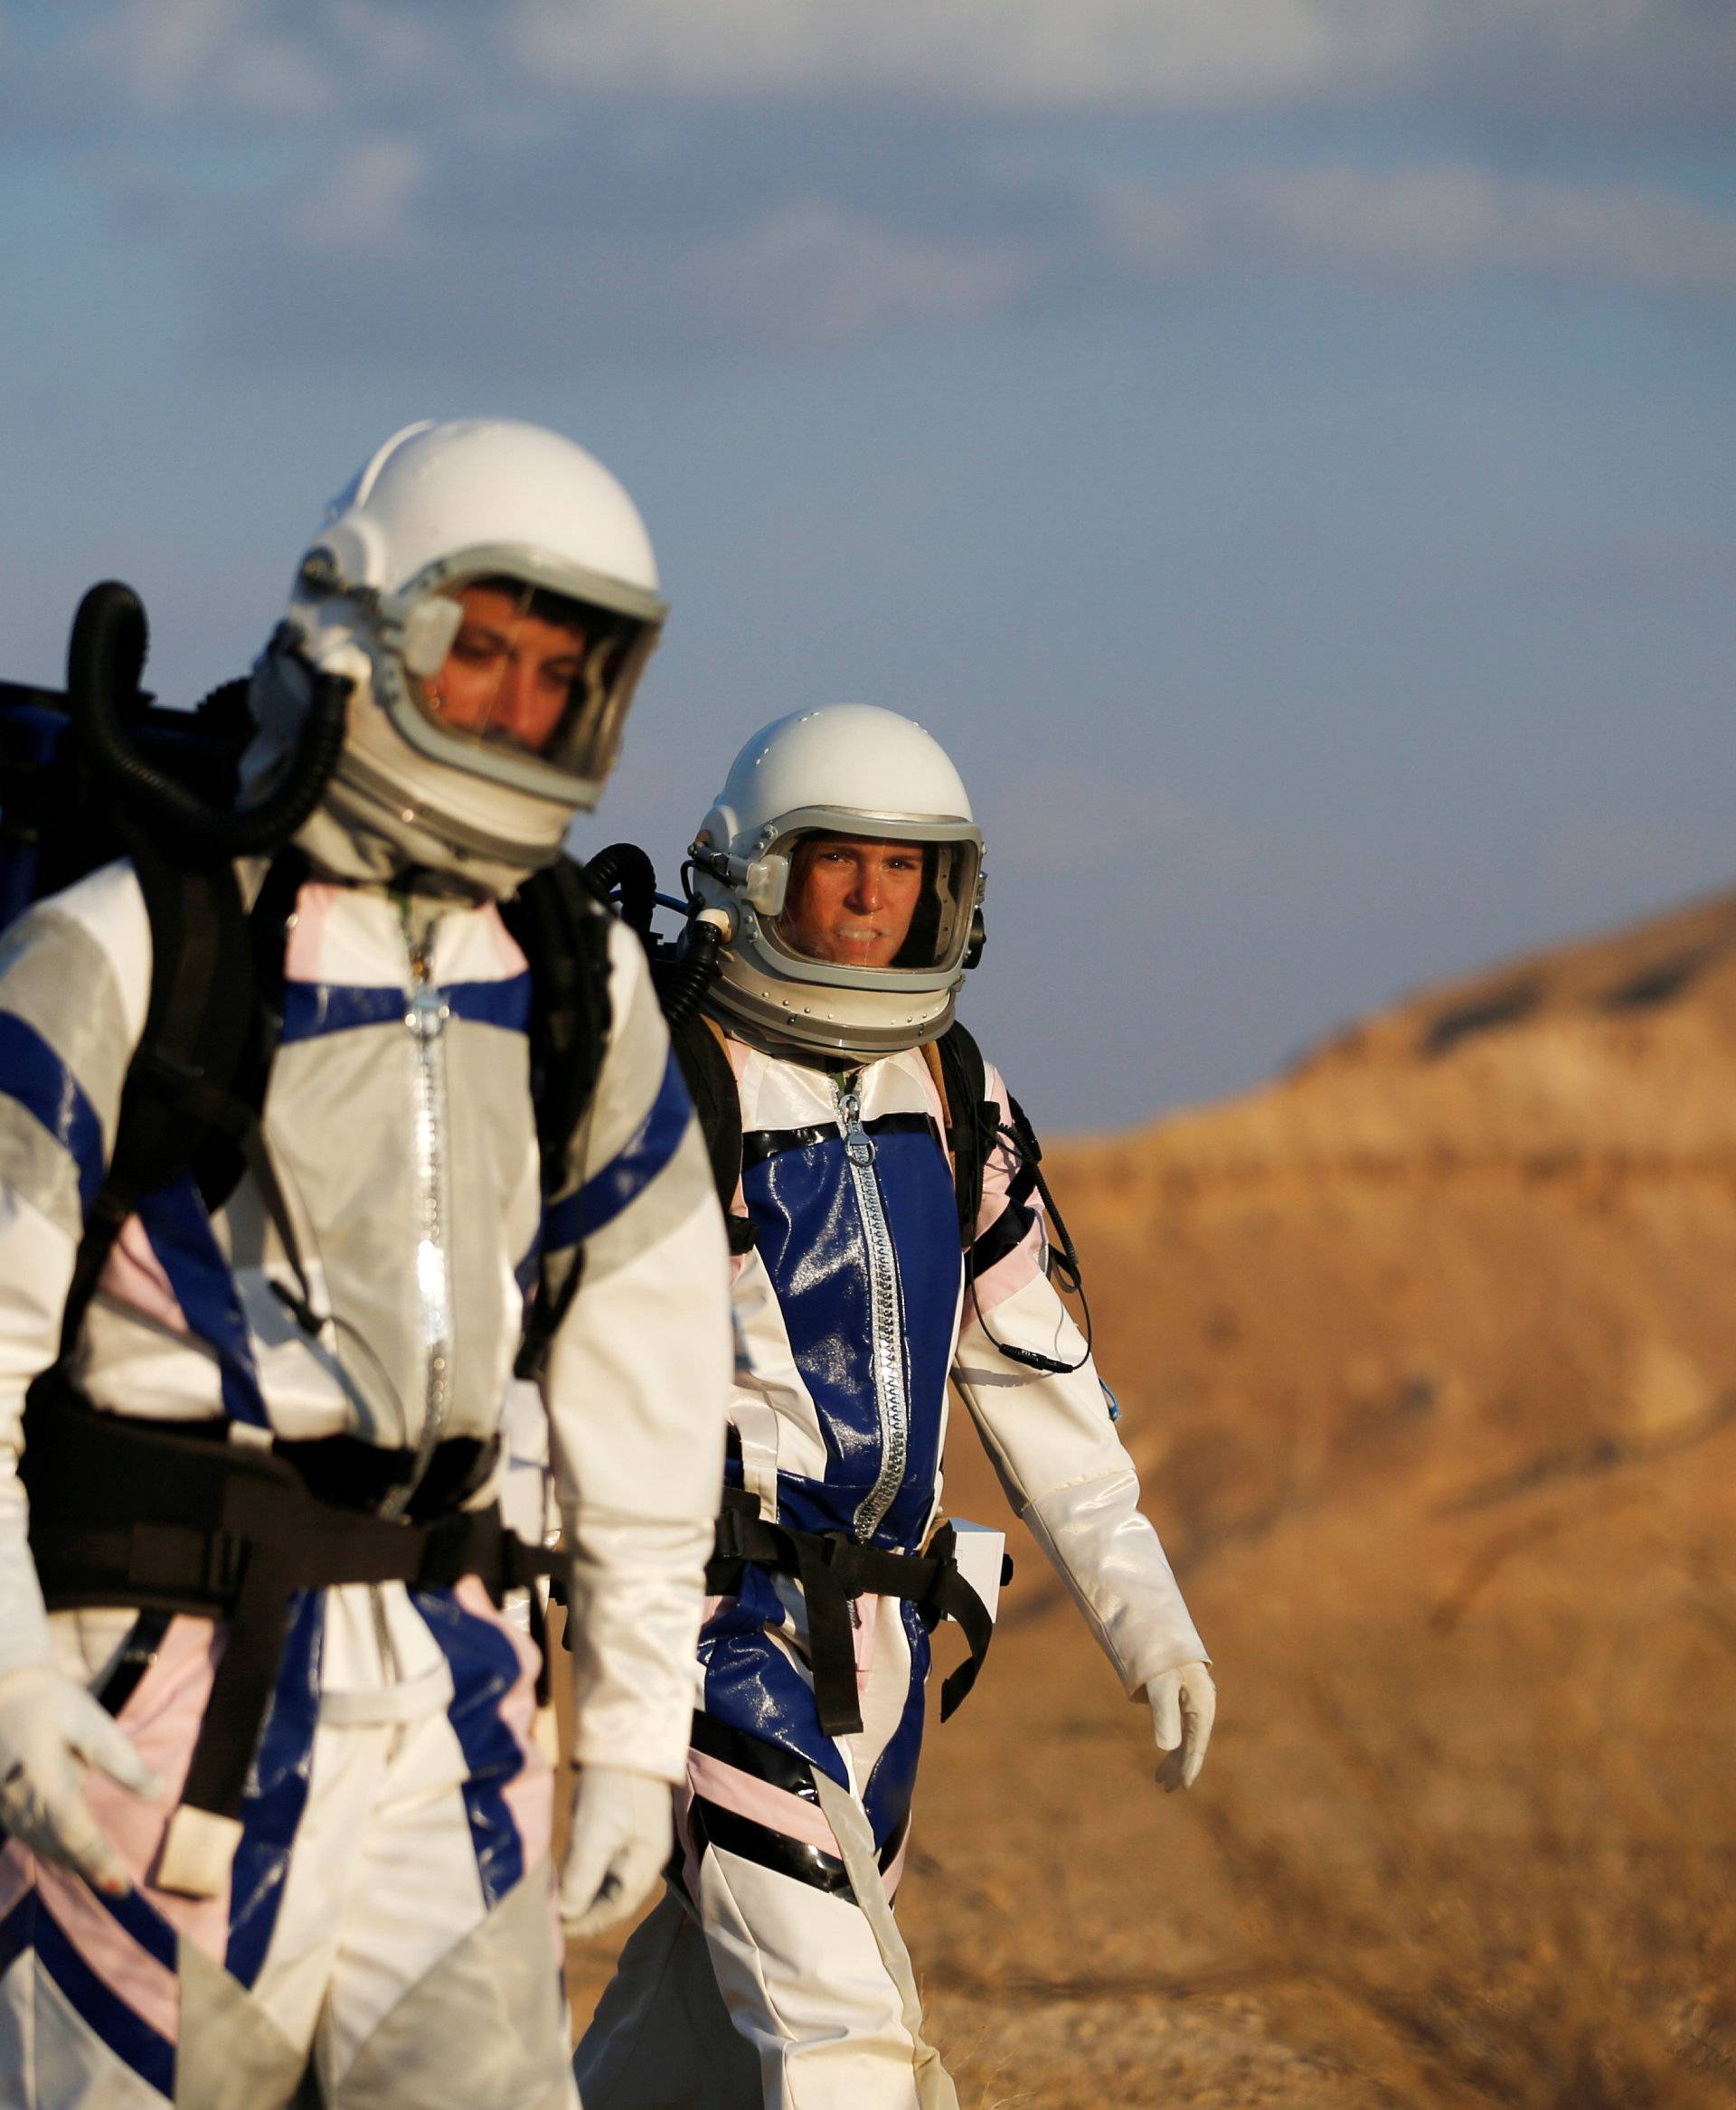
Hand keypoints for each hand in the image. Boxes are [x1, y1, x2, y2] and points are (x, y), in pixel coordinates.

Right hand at [0, 1664, 161, 1893]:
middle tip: (118, 1889)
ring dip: (69, 1863)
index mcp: (44, 1778)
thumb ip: (123, 1761)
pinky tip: (70, 1857)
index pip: (74, 1831)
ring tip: (101, 1877)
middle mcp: (19, 1800)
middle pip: (56, 1846)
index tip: (120, 1885)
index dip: (97, 1861)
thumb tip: (156, 1791)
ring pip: (39, 1845)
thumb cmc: (52, 1703)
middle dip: (87, 1868)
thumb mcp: (92, 1722)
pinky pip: (26, 1836)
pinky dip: (51, 1849)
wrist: (0, 1692)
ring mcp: (3, 1806)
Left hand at [559, 1765, 672, 1938]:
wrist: (625, 1735)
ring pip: (606, 1878)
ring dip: (581, 1889)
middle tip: (549, 1914)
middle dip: (582, 1909)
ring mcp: (636, 1839)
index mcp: (644, 1866)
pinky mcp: (625, 1822)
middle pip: (612, 1898)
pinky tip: (566, 1864)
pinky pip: (604, 1857)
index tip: (553, 1930)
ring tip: (553, 1893)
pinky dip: (584, 1868)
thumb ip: (580, 1881)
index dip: (583, 1925)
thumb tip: (564, 1915)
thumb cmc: (612, 1790)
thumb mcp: (593, 1838)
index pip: (614, 1912)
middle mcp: (644, 1857)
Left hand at [1147, 1661, 1214, 1792]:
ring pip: (1186, 1736)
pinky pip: (1181, 1725)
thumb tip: (1167, 1748)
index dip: (1189, 1766)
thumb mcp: (1159, 1686)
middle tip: (1166, 1788)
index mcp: (1202, 1704)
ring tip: (1160, 1778)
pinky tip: (1167, 1753)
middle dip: (1179, 1766)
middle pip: (1192, 1743)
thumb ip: (1164, 1716)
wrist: (1161, 1628)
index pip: (1196, 1743)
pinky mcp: (1184, 1697)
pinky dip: (1173, 1740)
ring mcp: (1194, 1702)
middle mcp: (1202, 1705)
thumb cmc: (1161, 1657)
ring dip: (1174, 1756)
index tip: (1182, 1786)